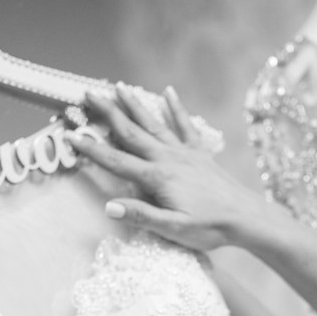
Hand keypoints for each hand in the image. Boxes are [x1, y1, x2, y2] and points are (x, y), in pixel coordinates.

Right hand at [70, 84, 275, 252]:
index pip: (117, 161)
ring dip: (134, 105)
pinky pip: (185, 126)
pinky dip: (176, 108)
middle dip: (107, 113)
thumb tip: (109, 207)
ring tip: (117, 86)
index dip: (92, 149)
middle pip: (131, 132)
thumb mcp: (174, 229)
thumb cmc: (210, 228)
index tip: (71, 135)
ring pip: (154, 124)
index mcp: (158, 178)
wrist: (246, 218)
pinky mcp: (200, 154)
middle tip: (86, 94)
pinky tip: (169, 91)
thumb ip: (142, 216)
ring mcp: (185, 153)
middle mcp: (168, 159)